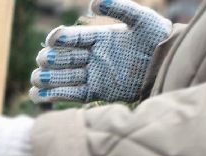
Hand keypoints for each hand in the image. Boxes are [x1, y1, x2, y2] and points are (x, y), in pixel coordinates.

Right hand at [30, 0, 170, 104]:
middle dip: (50, 59)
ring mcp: (93, 75)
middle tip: (46, 61)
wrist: (169, 67)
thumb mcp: (143, 20)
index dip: (59, 38)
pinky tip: (39, 95)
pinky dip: (54, 95)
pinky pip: (70, 95)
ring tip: (37, 78)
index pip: (72, 37)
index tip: (54, 40)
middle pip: (62, 58)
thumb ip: (120, 7)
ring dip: (46, 78)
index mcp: (99, 37)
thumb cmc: (159, 40)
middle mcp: (93, 56)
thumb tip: (92, 2)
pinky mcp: (96, 93)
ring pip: (62, 77)